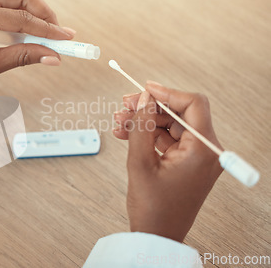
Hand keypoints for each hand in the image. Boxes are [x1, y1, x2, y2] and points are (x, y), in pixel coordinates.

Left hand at [0, 0, 74, 91]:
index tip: (67, 40)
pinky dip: (20, 16)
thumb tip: (53, 57)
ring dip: (34, 14)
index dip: (47, 30)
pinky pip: (4, 4)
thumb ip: (21, 58)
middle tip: (60, 36)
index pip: (21, 18)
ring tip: (48, 36)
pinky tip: (29, 34)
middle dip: (44, 14)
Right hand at [113, 81, 223, 241]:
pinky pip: (167, 139)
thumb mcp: (140, 162)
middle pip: (179, 113)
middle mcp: (205, 151)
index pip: (193, 104)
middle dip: (149, 107)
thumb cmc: (153, 208)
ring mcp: (196, 158)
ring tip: (119, 122)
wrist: (156, 236)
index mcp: (203, 150)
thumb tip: (143, 98)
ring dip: (144, 121)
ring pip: (170, 125)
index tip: (145, 89)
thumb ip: (141, 126)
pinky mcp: (186, 163)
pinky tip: (126, 133)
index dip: (167, 93)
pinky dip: (147, 134)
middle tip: (125, 105)